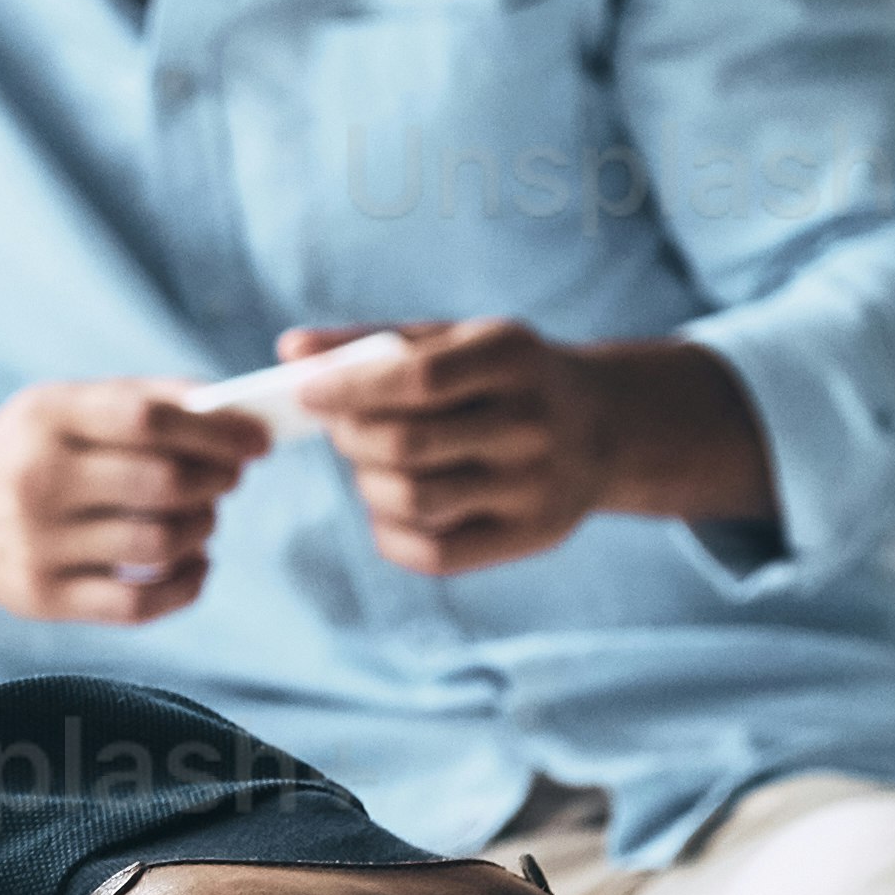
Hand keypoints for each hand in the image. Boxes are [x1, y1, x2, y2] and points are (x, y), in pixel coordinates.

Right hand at [0, 377, 271, 631]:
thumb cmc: (35, 448)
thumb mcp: (70, 405)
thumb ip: (146, 398)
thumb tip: (233, 410)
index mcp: (45, 417)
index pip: (147, 419)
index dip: (215, 430)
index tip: (256, 441)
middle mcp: (34, 479)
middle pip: (161, 483)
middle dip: (217, 480)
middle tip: (230, 479)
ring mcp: (35, 544)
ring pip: (157, 544)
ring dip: (202, 528)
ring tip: (203, 517)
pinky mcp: (41, 598)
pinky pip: (138, 603)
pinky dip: (186, 585)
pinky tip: (194, 563)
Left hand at [280, 316, 772, 576]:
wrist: (605, 426)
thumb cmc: (503, 377)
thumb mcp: (453, 340)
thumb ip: (371, 342)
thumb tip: (289, 353)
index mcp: (512, 356)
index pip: (418, 380)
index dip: (350, 390)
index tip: (306, 395)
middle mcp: (532, 421)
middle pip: (408, 445)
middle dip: (352, 438)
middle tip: (344, 430)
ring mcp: (537, 485)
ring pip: (415, 500)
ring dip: (368, 484)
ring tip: (374, 465)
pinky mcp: (532, 536)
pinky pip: (434, 553)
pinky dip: (390, 533)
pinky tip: (391, 507)